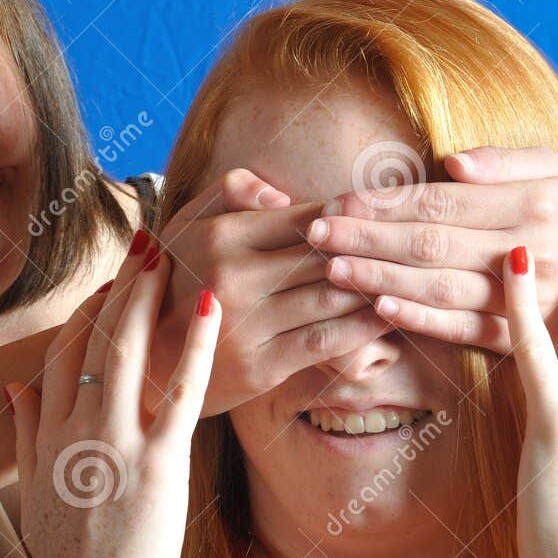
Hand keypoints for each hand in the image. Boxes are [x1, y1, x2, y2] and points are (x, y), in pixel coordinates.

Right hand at [8, 240, 220, 557]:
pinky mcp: (159, 464)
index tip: (113, 282)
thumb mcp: (32, 495)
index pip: (61, 352)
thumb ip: (25, 437)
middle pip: (95, 338)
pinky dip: (198, 345)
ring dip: (148, 296)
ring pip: (127, 350)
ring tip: (169, 255)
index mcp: (47, 435)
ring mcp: (116, 443)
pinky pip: (182, 392)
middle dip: (123, 285)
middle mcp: (77, 428)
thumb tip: (16, 389)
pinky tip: (213, 305)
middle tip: (148, 244)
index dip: (87, 309)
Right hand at [151, 167, 388, 416]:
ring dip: (374, 288)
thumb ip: (230, 190)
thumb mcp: (186, 225)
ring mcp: (248, 324)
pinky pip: (326, 341)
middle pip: (324, 256)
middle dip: (370, 250)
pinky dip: (363, 328)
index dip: (347, 216)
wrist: (144, 365)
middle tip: (413, 244)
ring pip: (331, 298)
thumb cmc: (172, 285)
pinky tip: (389, 317)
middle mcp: (234, 277)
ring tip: (409, 277)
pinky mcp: (262, 367)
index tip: (377, 216)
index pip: (304, 218)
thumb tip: (283, 193)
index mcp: (220, 236)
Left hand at [304, 146, 557, 353]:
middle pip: (430, 244)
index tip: (338, 200)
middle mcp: (530, 252)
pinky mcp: (522, 338)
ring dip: (380, 279)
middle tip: (316, 234)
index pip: (441, 202)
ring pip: (439, 288)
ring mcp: (526, 300)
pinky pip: (463, 328)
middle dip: (367, 238)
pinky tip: (379, 307)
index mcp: (535, 203)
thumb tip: (452, 162)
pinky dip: (419, 318)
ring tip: (332, 269)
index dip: (385, 203)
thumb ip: (505, 161)